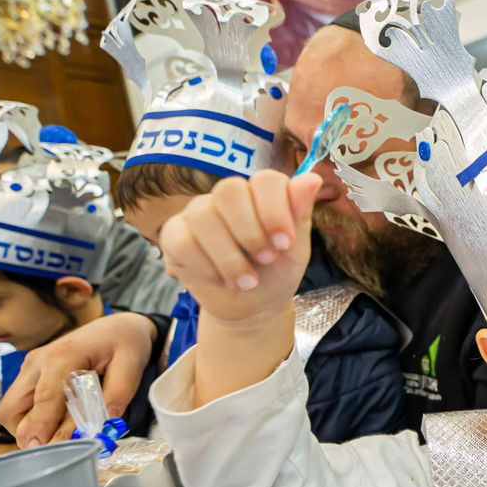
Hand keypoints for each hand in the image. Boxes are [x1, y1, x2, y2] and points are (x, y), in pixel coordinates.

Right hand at [0, 311, 158, 447]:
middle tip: (55, 449)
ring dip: (29, 428)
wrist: (117, 326)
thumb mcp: (131, 365)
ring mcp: (31, 367)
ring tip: (60, 436)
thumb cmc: (124, 343)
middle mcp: (39, 361)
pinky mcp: (32, 374)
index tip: (39, 450)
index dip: (40, 426)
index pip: (44, 398)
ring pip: (11, 409)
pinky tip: (58, 424)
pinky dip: (32, 419)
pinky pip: (21, 404)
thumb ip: (118, 394)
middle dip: (28, 433)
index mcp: (63, 356)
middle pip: (12, 408)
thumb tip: (105, 424)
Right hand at [159, 171, 320, 324]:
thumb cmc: (276, 273)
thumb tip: (312, 178)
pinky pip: (182, 240)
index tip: (284, 243)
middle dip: (250, 232)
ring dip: (228, 256)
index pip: (265, 179)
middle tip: (266, 260)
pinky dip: (205, 266)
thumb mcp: (296, 249)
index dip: (275, 210)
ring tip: (246, 281)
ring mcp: (198, 213)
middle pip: (229, 190)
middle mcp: (228, 197)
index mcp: (261, 194)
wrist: (253, 308)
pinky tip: (220, 280)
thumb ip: (300, 214)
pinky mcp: (174, 235)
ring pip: (203, 215)